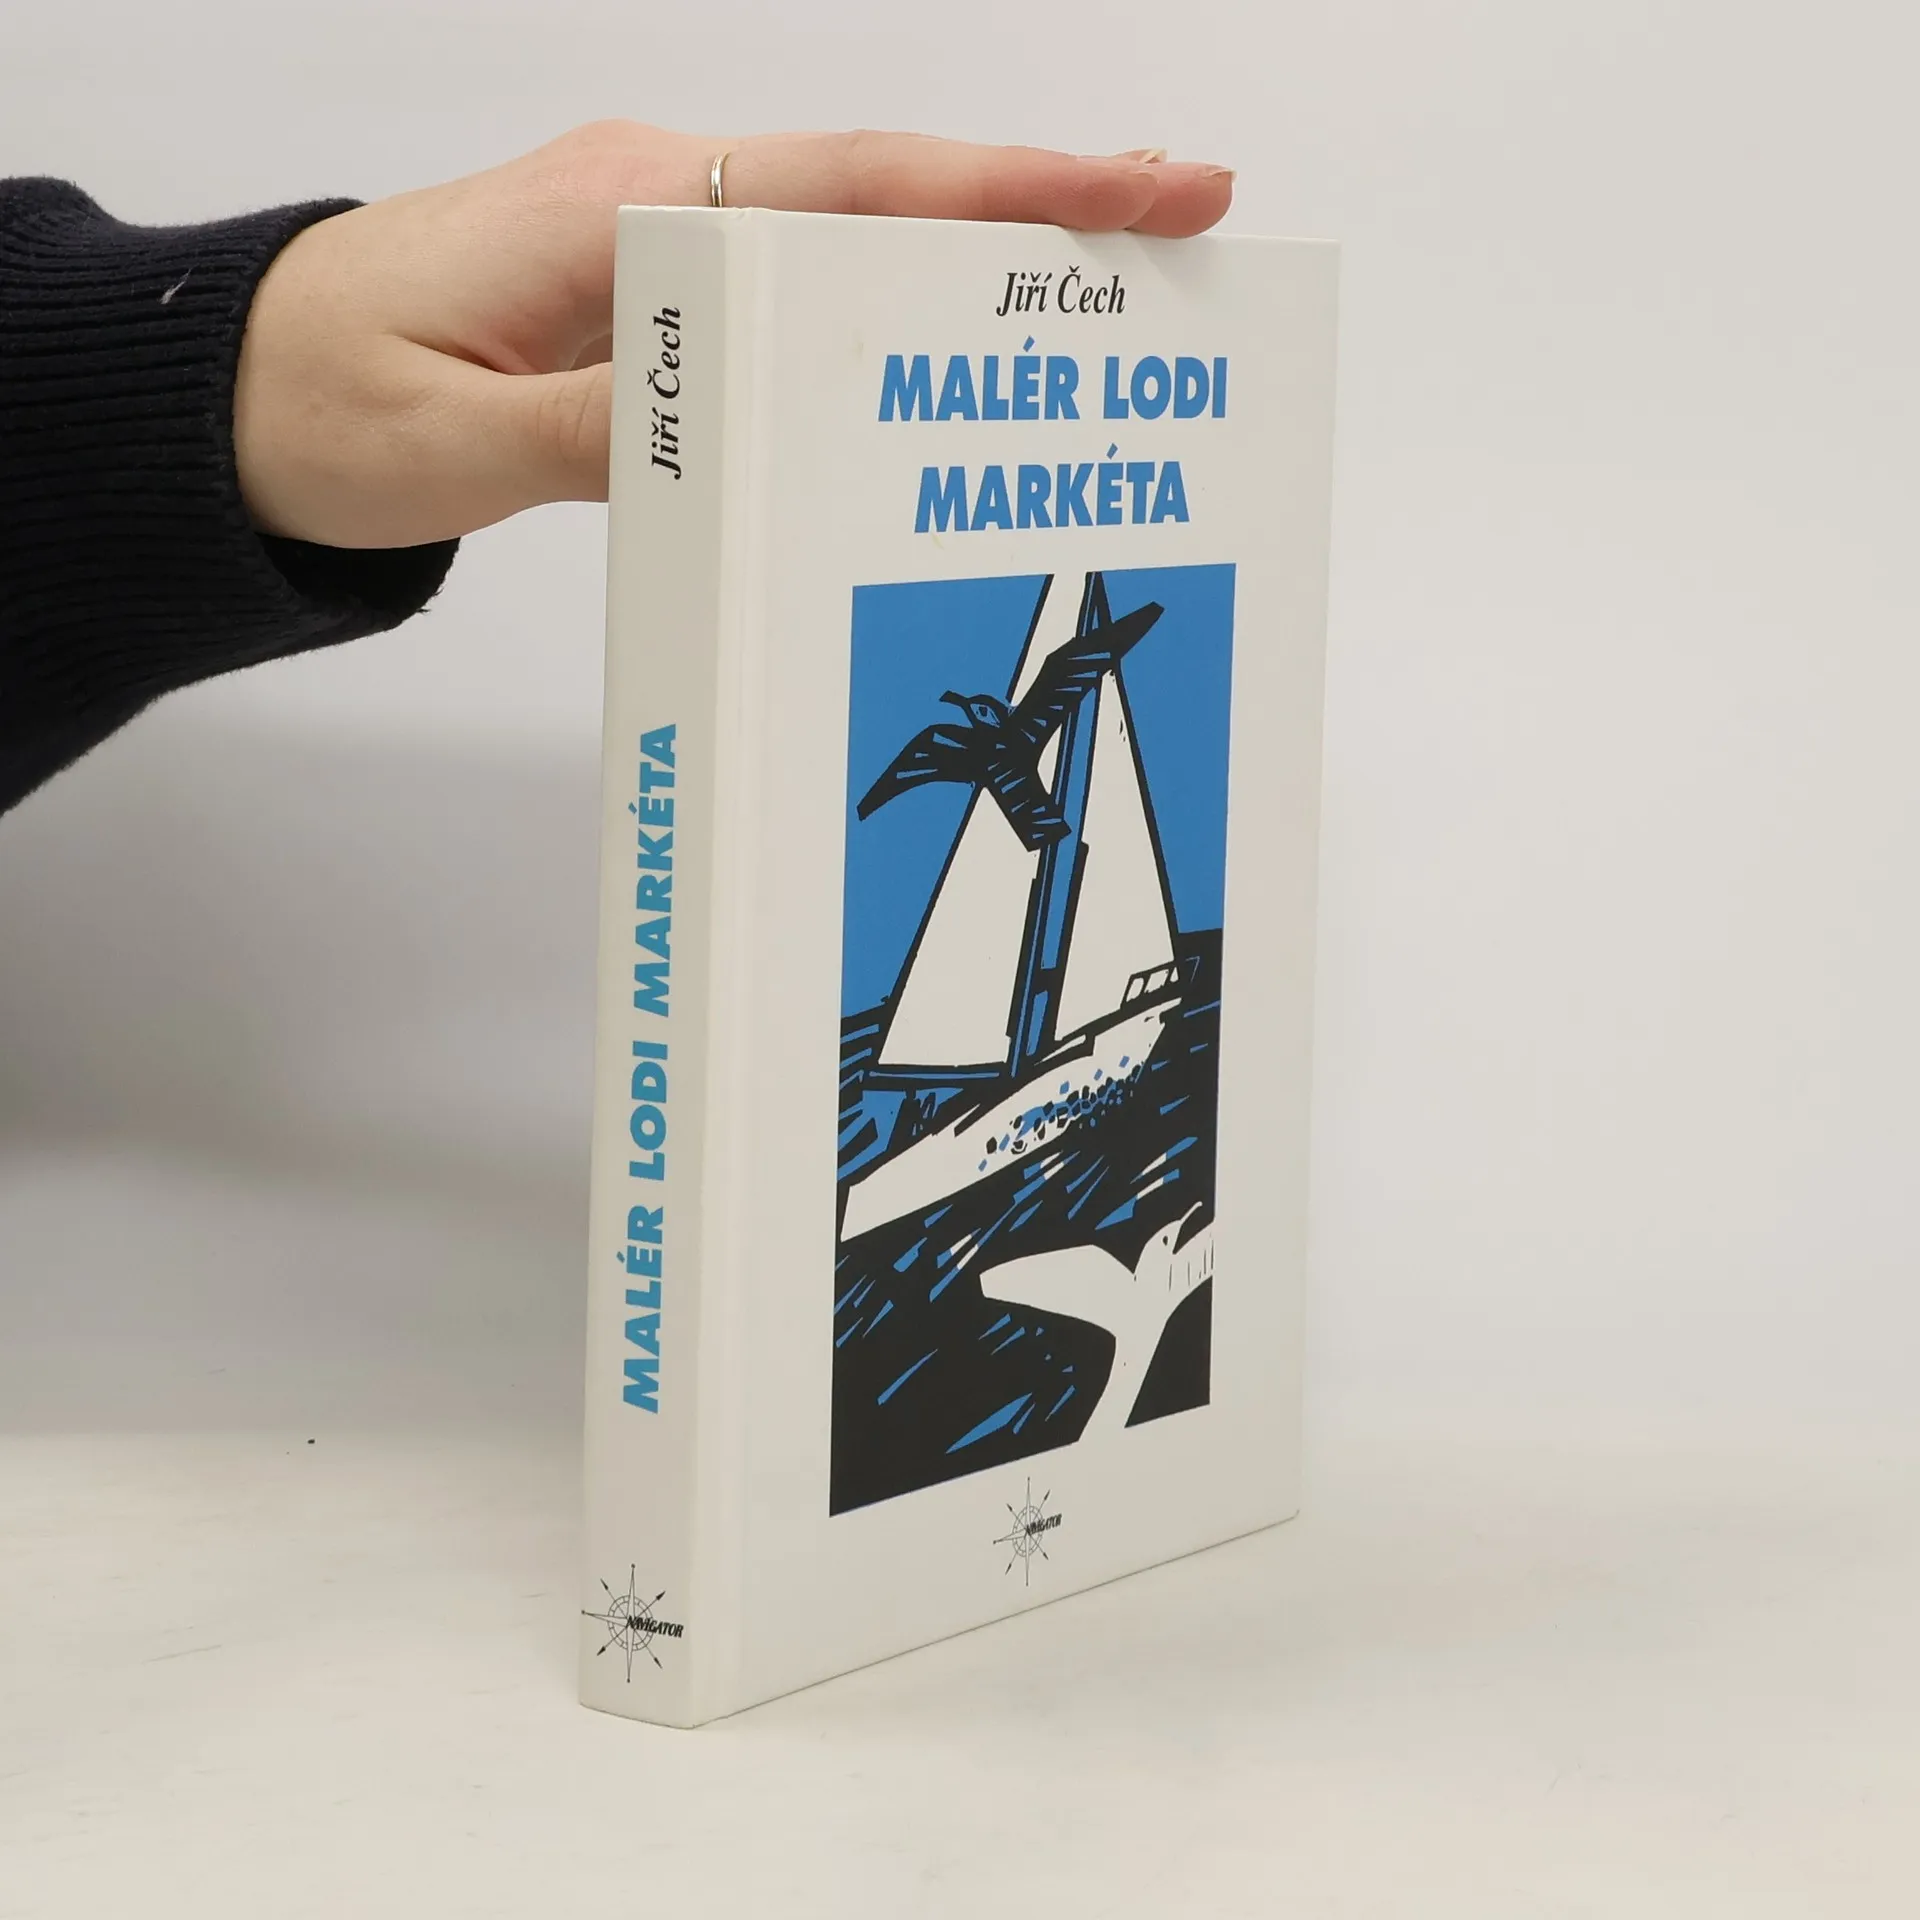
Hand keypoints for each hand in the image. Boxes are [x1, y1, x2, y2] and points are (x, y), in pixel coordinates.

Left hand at [233, 123, 1234, 550]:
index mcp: (620, 213)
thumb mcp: (455, 444)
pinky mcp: (643, 294)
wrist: (231, 394)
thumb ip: (606, 433)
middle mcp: (653, 203)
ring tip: (1106, 295)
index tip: (1138, 190)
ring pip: (849, 244)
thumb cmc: (323, 407)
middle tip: (1185, 226)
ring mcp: (652, 242)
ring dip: (975, 262)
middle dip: (1038, 210)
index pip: (850, 191)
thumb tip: (749, 423)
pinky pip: (793, 294)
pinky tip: (947, 348)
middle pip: (882, 196)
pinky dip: (888, 311)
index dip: (1003, 194)